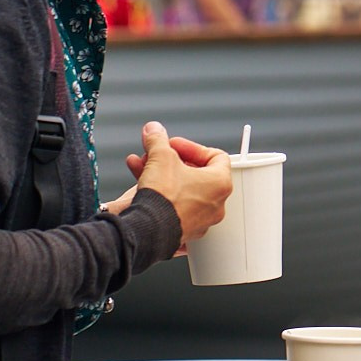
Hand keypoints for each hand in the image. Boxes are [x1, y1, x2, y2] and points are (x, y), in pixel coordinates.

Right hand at [123, 121, 231, 246]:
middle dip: (172, 161)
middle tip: (157, 155)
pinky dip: (160, 194)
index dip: (192, 147)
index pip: (216, 156)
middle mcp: (215, 203)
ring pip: (181, 190)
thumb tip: (153, 130)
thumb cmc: (164, 197)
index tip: (174, 146)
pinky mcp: (184, 231)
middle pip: (196, 173)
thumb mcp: (160, 157)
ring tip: (142, 166)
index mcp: (220, 183)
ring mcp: (201, 220)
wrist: (149, 230)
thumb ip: (158, 140)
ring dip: (162, 175)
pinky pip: (173, 206)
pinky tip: (140, 186)